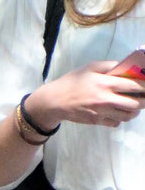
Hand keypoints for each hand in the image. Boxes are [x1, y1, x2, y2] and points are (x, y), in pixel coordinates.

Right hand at [28, 62, 144, 129]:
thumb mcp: (90, 67)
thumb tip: (127, 68)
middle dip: (144, 100)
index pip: (134, 86)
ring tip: (133, 105)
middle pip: (136, 104)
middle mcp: (106, 99)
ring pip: (128, 115)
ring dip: (135, 111)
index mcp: (105, 83)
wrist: (54, 101)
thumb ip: (110, 65)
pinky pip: (116, 123)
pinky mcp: (97, 121)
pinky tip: (117, 112)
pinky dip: (120, 118)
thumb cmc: (72, 82)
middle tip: (143, 97)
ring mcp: (102, 112)